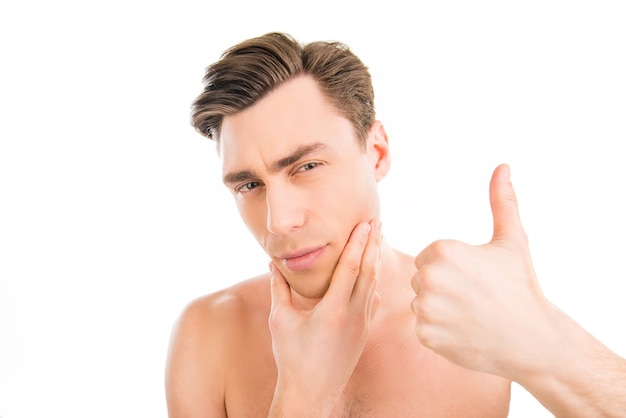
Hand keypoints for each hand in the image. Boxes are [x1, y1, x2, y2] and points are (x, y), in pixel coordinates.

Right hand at [268, 220, 381, 415]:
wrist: (311, 393)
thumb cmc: (291, 357)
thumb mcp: (280, 319)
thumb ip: (278, 288)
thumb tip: (272, 263)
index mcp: (333, 310)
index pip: (350, 268)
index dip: (358, 243)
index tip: (365, 224)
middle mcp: (353, 316)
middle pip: (369, 272)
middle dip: (373, 245)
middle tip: (377, 222)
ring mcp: (362, 325)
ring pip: (373, 286)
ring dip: (375, 261)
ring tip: (376, 241)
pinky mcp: (364, 333)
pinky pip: (372, 301)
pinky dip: (373, 283)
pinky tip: (371, 274)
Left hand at [411, 164, 551, 379]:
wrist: (532, 340)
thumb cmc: (521, 287)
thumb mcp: (513, 240)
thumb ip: (502, 202)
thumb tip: (503, 167)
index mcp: (443, 251)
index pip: (429, 257)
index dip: (452, 268)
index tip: (475, 279)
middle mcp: (429, 277)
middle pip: (422, 279)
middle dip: (443, 287)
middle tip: (474, 298)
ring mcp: (426, 308)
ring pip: (421, 303)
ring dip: (439, 309)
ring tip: (470, 315)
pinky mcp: (426, 334)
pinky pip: (424, 327)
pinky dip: (439, 331)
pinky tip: (464, 332)